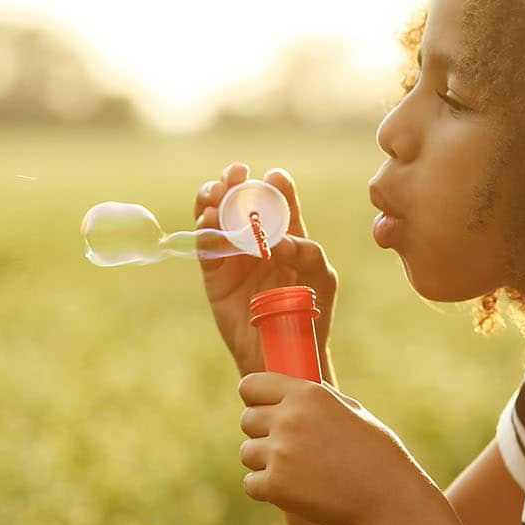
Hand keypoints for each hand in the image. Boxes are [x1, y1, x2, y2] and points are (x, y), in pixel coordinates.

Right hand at [194, 163, 336, 377]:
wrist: (282, 350)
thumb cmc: (309, 312)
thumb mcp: (320, 277)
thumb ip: (307, 252)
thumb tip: (279, 239)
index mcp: (286, 232)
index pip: (278, 199)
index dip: (274, 184)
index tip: (272, 178)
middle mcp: (256, 238)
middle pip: (240, 199)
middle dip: (235, 181)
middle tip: (236, 174)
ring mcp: (233, 253)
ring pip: (216, 215)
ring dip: (213, 197)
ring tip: (218, 192)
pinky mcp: (214, 271)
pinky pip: (204, 243)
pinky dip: (203, 227)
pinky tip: (209, 218)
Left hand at [237, 372, 439, 524]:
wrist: (388, 498)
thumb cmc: (375, 454)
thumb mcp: (350, 410)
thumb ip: (315, 398)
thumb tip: (290, 386)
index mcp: (306, 393)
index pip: (250, 386)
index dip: (256, 398)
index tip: (264, 409)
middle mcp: (289, 418)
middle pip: (247, 420)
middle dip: (262, 432)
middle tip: (289, 447)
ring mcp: (280, 453)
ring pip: (247, 453)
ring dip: (265, 462)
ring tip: (298, 471)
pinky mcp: (276, 485)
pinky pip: (251, 483)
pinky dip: (267, 489)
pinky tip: (294, 490)